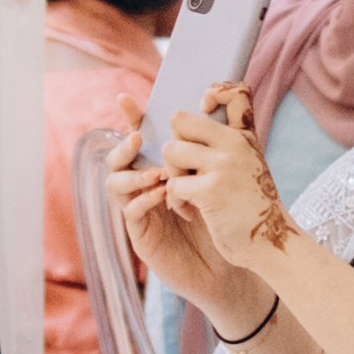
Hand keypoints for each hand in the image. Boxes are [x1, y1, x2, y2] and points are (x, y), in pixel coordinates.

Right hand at [106, 95, 261, 322]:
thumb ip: (222, 136)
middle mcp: (145, 187)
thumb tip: (219, 95)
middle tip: (138, 138)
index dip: (132, 118)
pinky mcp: (143, 236)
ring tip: (158, 173)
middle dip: (124, 145)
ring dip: (133, 174)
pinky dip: (142, 200)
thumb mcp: (227, 171)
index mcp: (161, 167)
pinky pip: (130, 212)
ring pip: (115, 184)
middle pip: (119, 158)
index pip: (141, 138)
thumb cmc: (229, 213)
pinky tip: (161, 195)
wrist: (237, 258)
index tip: (126, 98)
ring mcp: (141, 211)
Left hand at [153, 84, 299, 268]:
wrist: (271, 243)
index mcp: (245, 136)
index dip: (214, 93)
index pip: (235, 92)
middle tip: (184, 168)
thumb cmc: (253, 206)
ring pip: (171, 151)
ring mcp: (223, 166)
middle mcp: (235, 144)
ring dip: (170, 175)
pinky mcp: (210, 191)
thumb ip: (227, 144)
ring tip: (185, 193)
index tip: (205, 112)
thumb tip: (187, 124)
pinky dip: (174, 201)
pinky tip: (189, 211)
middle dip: (174, 144)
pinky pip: (172, 184)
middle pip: (181, 119)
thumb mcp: (249, 164)